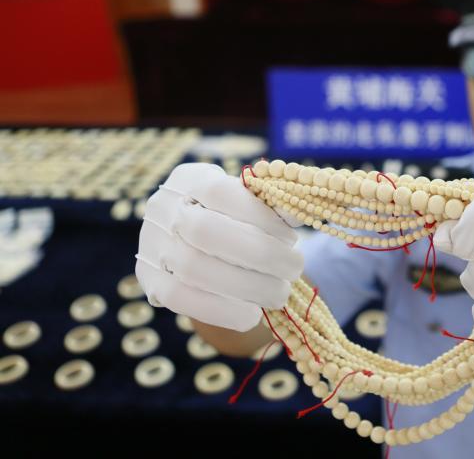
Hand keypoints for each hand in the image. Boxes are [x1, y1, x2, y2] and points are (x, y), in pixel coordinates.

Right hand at [135, 163, 302, 331]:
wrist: (194, 245)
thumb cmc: (234, 218)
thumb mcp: (249, 203)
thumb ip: (273, 206)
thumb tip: (304, 210)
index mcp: (190, 179)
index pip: (220, 191)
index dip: (259, 215)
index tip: (291, 237)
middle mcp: (162, 209)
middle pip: (205, 232)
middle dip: (260, 254)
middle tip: (294, 268)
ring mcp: (152, 245)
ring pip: (193, 268)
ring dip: (246, 285)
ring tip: (280, 293)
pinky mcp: (150, 281)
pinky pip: (180, 298)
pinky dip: (221, 309)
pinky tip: (252, 315)